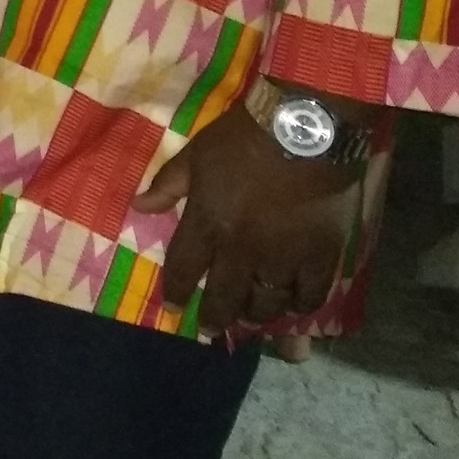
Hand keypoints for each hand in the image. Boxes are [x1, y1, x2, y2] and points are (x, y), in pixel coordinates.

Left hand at [134, 102, 362, 335]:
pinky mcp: (320, 257)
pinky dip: (300, 305)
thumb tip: (138, 207)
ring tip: (250, 317)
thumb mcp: (195, 154)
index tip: (173, 307)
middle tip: (210, 328)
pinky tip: (294, 304)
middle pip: (224, 297)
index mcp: (207, 225)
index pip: (184, 270)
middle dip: (214, 317)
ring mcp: (282, 258)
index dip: (176, 292)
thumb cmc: (242, 138)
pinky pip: (309, 296)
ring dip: (255, 314)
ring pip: (266, 303)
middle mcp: (241, 251)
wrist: (303, 131)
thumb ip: (168, 184)